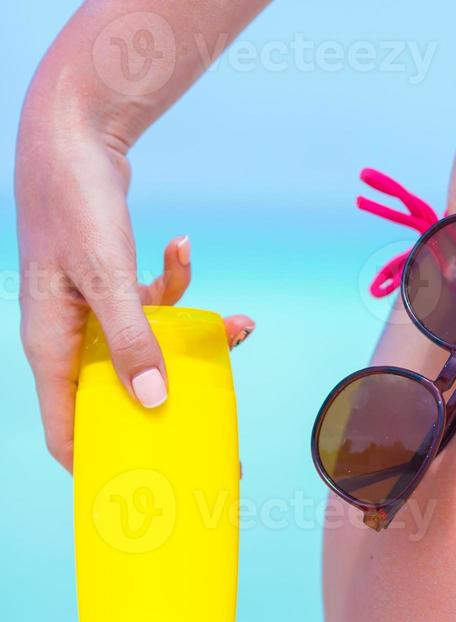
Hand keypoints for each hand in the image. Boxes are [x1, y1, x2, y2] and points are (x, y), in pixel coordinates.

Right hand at [16, 92, 252, 471]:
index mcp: (52, 347)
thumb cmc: (75, 206)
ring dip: (193, 333)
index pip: (68, 430)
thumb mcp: (107, 278)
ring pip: (150, 342)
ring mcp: (94, 308)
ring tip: (238, 325)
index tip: (151, 485)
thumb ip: (131, 341)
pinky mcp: (115, 281)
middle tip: (219, 423)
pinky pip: (154, 301)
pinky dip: (178, 284)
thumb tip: (157, 402)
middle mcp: (70, 334)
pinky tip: (186, 248)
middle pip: (123, 390)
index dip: (104, 463)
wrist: (73, 136)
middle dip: (172, 401)